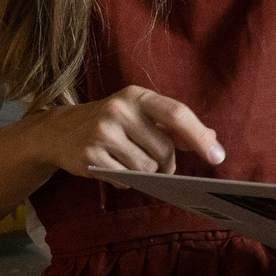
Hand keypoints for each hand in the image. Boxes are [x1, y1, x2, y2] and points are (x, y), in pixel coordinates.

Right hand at [27, 85, 224, 177]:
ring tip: (131, 163)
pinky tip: (116, 168)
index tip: (217, 156)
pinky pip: (126, 179)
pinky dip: (127, 180)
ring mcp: (102, 132)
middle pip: (164, 150)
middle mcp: (119, 109)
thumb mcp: (140, 114)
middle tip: (159, 166)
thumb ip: (174, 126)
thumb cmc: (112, 122)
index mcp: (137, 95)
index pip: (176, 114)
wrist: (59, 131)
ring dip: (147, 174)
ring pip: (146, 168)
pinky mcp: (90, 155)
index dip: (199, 136)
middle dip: (167, 164)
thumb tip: (212, 139)